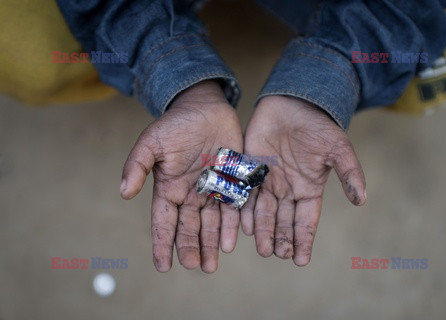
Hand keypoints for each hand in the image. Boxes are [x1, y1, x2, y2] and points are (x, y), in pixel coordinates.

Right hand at [120, 80, 242, 272]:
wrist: (206, 108)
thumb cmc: (176, 124)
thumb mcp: (152, 141)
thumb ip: (137, 165)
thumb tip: (123, 192)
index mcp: (169, 189)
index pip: (163, 222)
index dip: (162, 244)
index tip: (162, 266)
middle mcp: (191, 195)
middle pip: (189, 228)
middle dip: (190, 248)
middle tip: (194, 266)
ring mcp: (213, 191)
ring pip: (211, 224)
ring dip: (211, 245)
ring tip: (211, 265)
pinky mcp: (233, 183)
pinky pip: (233, 209)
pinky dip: (232, 226)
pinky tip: (231, 242)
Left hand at [241, 95, 365, 265]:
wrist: (294, 103)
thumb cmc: (318, 126)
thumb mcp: (338, 149)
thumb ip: (349, 174)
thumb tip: (362, 200)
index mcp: (308, 189)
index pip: (306, 221)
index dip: (304, 240)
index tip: (301, 261)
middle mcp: (287, 190)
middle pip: (283, 221)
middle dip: (281, 239)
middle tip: (277, 255)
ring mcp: (268, 182)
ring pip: (264, 212)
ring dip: (262, 231)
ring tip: (262, 249)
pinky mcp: (250, 170)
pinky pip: (246, 195)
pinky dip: (246, 211)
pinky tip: (244, 226)